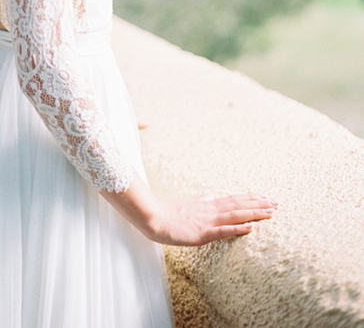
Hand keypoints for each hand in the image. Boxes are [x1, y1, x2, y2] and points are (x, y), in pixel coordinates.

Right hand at [145, 193, 278, 246]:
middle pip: (239, 205)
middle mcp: (210, 210)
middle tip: (276, 203)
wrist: (152, 217)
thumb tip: (210, 196)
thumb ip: (201, 202)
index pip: (233, 199)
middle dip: (259, 204)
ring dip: (254, 213)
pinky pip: (223, 231)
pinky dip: (238, 228)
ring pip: (235, 215)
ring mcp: (207, 221)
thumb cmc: (167, 213)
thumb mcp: (187, 205)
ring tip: (270, 211)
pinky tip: (250, 228)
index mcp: (207, 204)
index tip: (264, 197)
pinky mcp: (202, 233)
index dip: (249, 198)